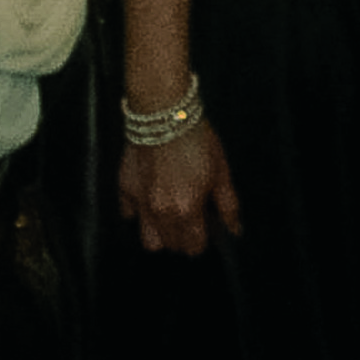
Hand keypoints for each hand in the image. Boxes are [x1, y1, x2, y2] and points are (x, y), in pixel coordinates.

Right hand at [119, 118, 240, 255]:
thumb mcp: (221, 171)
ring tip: (171, 217)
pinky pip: (129, 215)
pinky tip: (151, 200)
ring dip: (161, 234)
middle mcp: (161, 211)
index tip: (206, 230)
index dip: (203, 241)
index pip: (194, 247)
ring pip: (149, 239)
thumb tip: (234, 228)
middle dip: (184, 239)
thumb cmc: (195, 138)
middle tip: (192, 220)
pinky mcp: (125, 188)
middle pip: (172, 245)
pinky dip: (139, 214)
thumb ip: (228, 205)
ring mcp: (140, 202)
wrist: (165, 112)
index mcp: (186, 209)